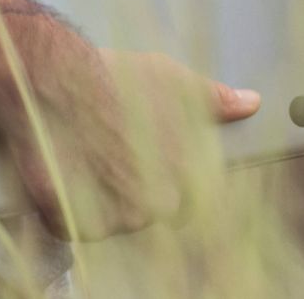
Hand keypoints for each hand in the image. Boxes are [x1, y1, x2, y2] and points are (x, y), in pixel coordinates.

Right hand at [0, 28, 255, 239]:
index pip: (183, 197)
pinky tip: (64, 168)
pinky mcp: (71, 225)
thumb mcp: (174, 81)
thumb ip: (214, 101)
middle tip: (110, 147)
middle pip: (146, 209)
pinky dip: (68, 204)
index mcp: (183, 181)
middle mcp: (151, 209)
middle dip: (131, 184)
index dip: (161, 173)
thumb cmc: (116, 78)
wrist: (53, 80)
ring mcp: (110, 221)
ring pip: (110, 217)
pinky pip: (74, 224)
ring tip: (84, 151)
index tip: (141, 152)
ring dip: (99, 195)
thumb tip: (250, 104)